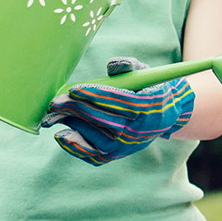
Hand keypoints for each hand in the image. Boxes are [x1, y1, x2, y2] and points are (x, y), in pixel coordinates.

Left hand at [41, 58, 194, 165]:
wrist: (165, 116)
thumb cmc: (150, 89)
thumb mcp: (145, 73)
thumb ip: (129, 65)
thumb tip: (112, 65)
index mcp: (148, 106)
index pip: (119, 102)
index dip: (95, 96)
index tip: (74, 90)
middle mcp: (138, 130)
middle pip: (103, 120)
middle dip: (77, 109)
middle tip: (56, 101)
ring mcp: (127, 145)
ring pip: (95, 137)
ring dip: (73, 125)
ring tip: (56, 114)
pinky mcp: (117, 154)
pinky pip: (93, 155)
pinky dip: (75, 147)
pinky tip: (60, 135)